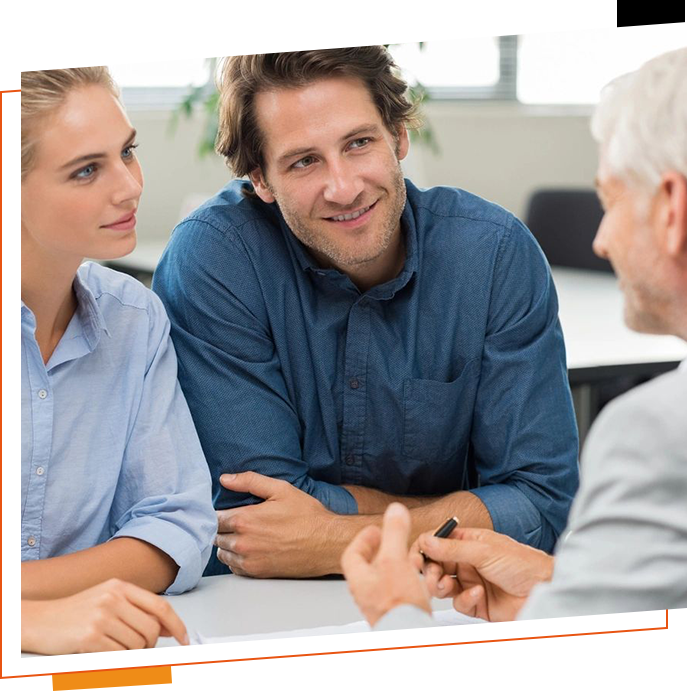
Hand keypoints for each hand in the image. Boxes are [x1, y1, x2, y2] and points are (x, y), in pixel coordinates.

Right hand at [21, 578, 187, 654]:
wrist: (38, 620)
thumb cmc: (73, 612)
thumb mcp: (107, 600)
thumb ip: (136, 610)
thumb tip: (165, 626)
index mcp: (120, 586)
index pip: (160, 606)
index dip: (176, 624)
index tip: (184, 638)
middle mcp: (113, 597)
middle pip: (151, 628)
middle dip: (151, 645)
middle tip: (144, 652)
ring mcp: (102, 615)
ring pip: (136, 644)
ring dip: (133, 654)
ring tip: (120, 652)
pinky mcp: (91, 635)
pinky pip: (118, 654)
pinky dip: (117, 659)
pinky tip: (106, 654)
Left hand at [215, 472, 335, 576]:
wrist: (327, 543)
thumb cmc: (307, 515)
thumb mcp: (281, 489)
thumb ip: (250, 481)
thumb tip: (225, 479)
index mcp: (245, 519)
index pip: (214, 517)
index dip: (221, 512)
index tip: (230, 509)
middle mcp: (242, 542)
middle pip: (216, 535)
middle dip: (224, 527)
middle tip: (239, 521)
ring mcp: (249, 560)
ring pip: (223, 552)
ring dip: (228, 543)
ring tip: (244, 535)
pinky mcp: (257, 573)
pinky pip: (234, 567)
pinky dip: (237, 558)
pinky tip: (250, 549)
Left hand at [341, 503, 430, 626]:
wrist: (411, 637)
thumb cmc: (398, 607)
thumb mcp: (395, 560)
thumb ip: (394, 533)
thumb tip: (394, 511)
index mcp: (360, 580)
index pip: (351, 555)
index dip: (362, 539)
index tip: (374, 530)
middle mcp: (367, 594)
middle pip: (366, 567)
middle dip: (379, 551)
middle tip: (387, 541)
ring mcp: (381, 605)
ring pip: (382, 579)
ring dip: (393, 565)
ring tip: (404, 557)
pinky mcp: (396, 613)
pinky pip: (395, 591)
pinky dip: (403, 580)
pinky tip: (416, 580)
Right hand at [417, 528, 553, 622]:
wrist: (545, 591)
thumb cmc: (522, 563)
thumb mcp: (485, 551)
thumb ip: (453, 548)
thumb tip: (426, 541)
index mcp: (467, 542)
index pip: (436, 542)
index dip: (423, 549)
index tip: (415, 559)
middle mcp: (466, 561)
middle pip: (435, 565)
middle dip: (429, 571)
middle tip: (431, 576)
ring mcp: (470, 582)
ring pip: (442, 585)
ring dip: (440, 586)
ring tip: (447, 586)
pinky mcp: (476, 604)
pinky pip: (458, 603)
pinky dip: (464, 599)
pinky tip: (477, 594)